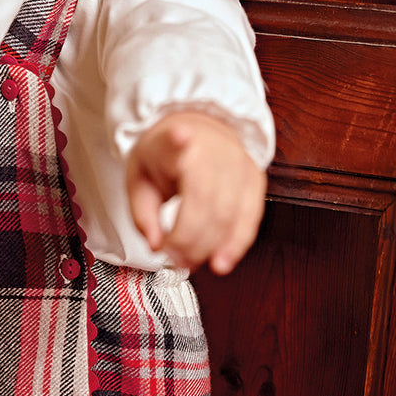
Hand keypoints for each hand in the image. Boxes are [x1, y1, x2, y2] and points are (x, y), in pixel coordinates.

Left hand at [126, 111, 266, 274]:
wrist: (199, 133)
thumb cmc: (167, 158)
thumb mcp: (140, 178)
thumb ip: (142, 214)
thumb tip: (156, 245)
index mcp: (174, 142)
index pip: (175, 140)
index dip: (178, 140)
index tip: (179, 136)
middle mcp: (212, 149)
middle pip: (205, 200)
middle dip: (188, 240)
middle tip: (172, 258)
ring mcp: (238, 163)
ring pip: (230, 215)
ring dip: (209, 247)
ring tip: (189, 263)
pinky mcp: (255, 179)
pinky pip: (250, 219)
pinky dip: (236, 245)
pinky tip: (221, 260)